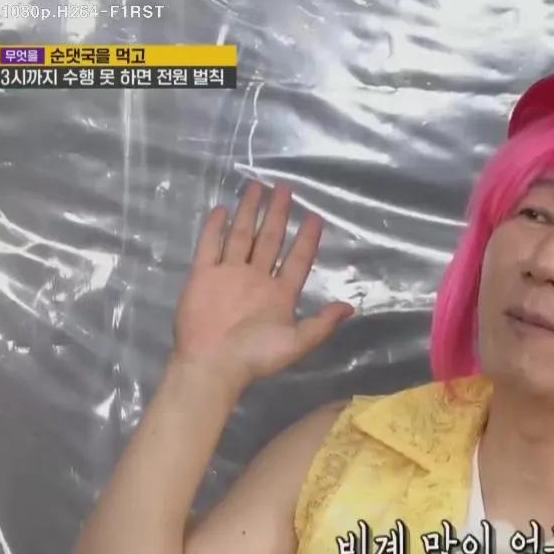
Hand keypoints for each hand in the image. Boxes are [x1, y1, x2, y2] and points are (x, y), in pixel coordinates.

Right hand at [172, 181, 353, 390]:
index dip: (306, 238)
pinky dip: (214, 228)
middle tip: (285, 188)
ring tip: (257, 187)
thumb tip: (350, 307)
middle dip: (278, 214)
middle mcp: (256, 279)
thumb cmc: (255, 356)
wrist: (212, 365)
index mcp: (279, 293)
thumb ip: (322, 324)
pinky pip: (209, 246)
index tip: (314, 216)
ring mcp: (228, 275)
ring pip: (241, 236)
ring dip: (249, 212)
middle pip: (270, 239)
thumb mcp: (296, 342)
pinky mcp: (203, 276)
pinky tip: (222, 209)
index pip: (297, 258)